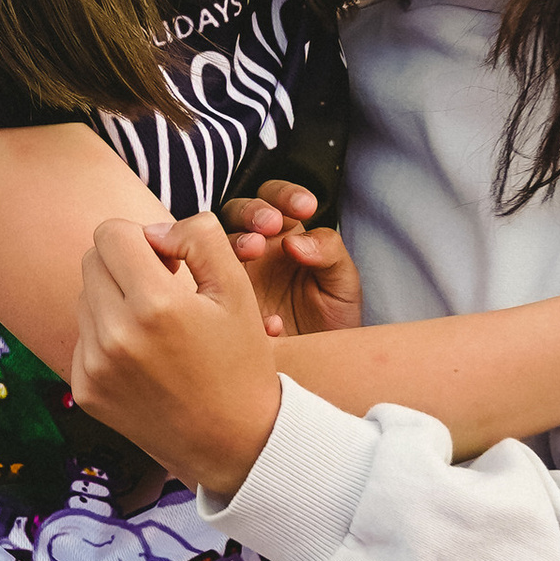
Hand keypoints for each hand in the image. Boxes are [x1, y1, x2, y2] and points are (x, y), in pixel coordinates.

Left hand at [74, 213, 285, 495]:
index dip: (142, 237)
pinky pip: (82, 337)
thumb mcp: (238, 290)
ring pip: (85, 298)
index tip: (170, 263)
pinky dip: (106, 337)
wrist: (236, 444)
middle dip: (124, 264)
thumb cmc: (241, 362)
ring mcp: (94, 367)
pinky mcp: (85, 391)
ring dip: (114, 299)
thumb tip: (154, 231)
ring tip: (156, 328)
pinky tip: (144, 359)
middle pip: (91, 261)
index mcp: (155, 305)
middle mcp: (115, 336)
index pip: (110, 233)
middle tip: (163, 290)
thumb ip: (199, 238)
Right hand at [219, 179, 365, 337]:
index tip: (305, 208)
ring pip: (217, 245)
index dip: (284, 195)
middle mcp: (255, 252)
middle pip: (238, 213)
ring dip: (235, 241)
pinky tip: (270, 320)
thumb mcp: (343, 283)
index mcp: (285, 236)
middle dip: (253, 212)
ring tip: (253, 250)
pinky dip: (233, 294)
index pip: (274, 199)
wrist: (325, 365)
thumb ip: (328, 251)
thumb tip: (294, 241)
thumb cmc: (333, 318)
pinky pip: (216, 291)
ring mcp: (234, 277)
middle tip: (270, 226)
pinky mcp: (223, 307)